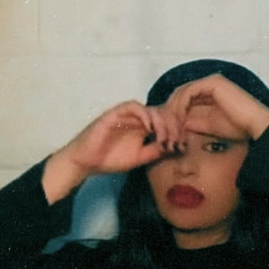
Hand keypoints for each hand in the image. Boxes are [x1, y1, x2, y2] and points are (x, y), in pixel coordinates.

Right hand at [42, 100, 182, 203]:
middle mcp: (138, 119)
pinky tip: (150, 128)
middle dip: (173, 126)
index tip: (181, 144)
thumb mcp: (139, 158)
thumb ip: (155, 151)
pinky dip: (144, 114)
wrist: (87, 162)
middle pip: (162, 113)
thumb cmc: (110, 159)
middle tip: (176, 141)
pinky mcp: (115, 113)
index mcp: (144, 128)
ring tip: (164, 137)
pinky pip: (133, 106)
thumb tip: (174, 147)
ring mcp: (127, 115)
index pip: (166, 122)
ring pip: (151, 109)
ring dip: (161, 122)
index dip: (176, 130)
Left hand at [165, 74, 268, 140]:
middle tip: (167, 128)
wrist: (254, 125)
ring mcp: (210, 82)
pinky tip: (180, 118)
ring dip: (174, 110)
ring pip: (182, 92)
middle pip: (180, 94)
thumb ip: (193, 123)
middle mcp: (208, 84)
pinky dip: (181, 105)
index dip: (174, 114)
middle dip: (171, 112)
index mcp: (209, 93)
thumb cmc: (238, 128)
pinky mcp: (212, 83)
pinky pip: (189, 91)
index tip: (169, 130)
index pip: (184, 100)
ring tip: (172, 126)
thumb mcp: (209, 127)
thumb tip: (178, 124)